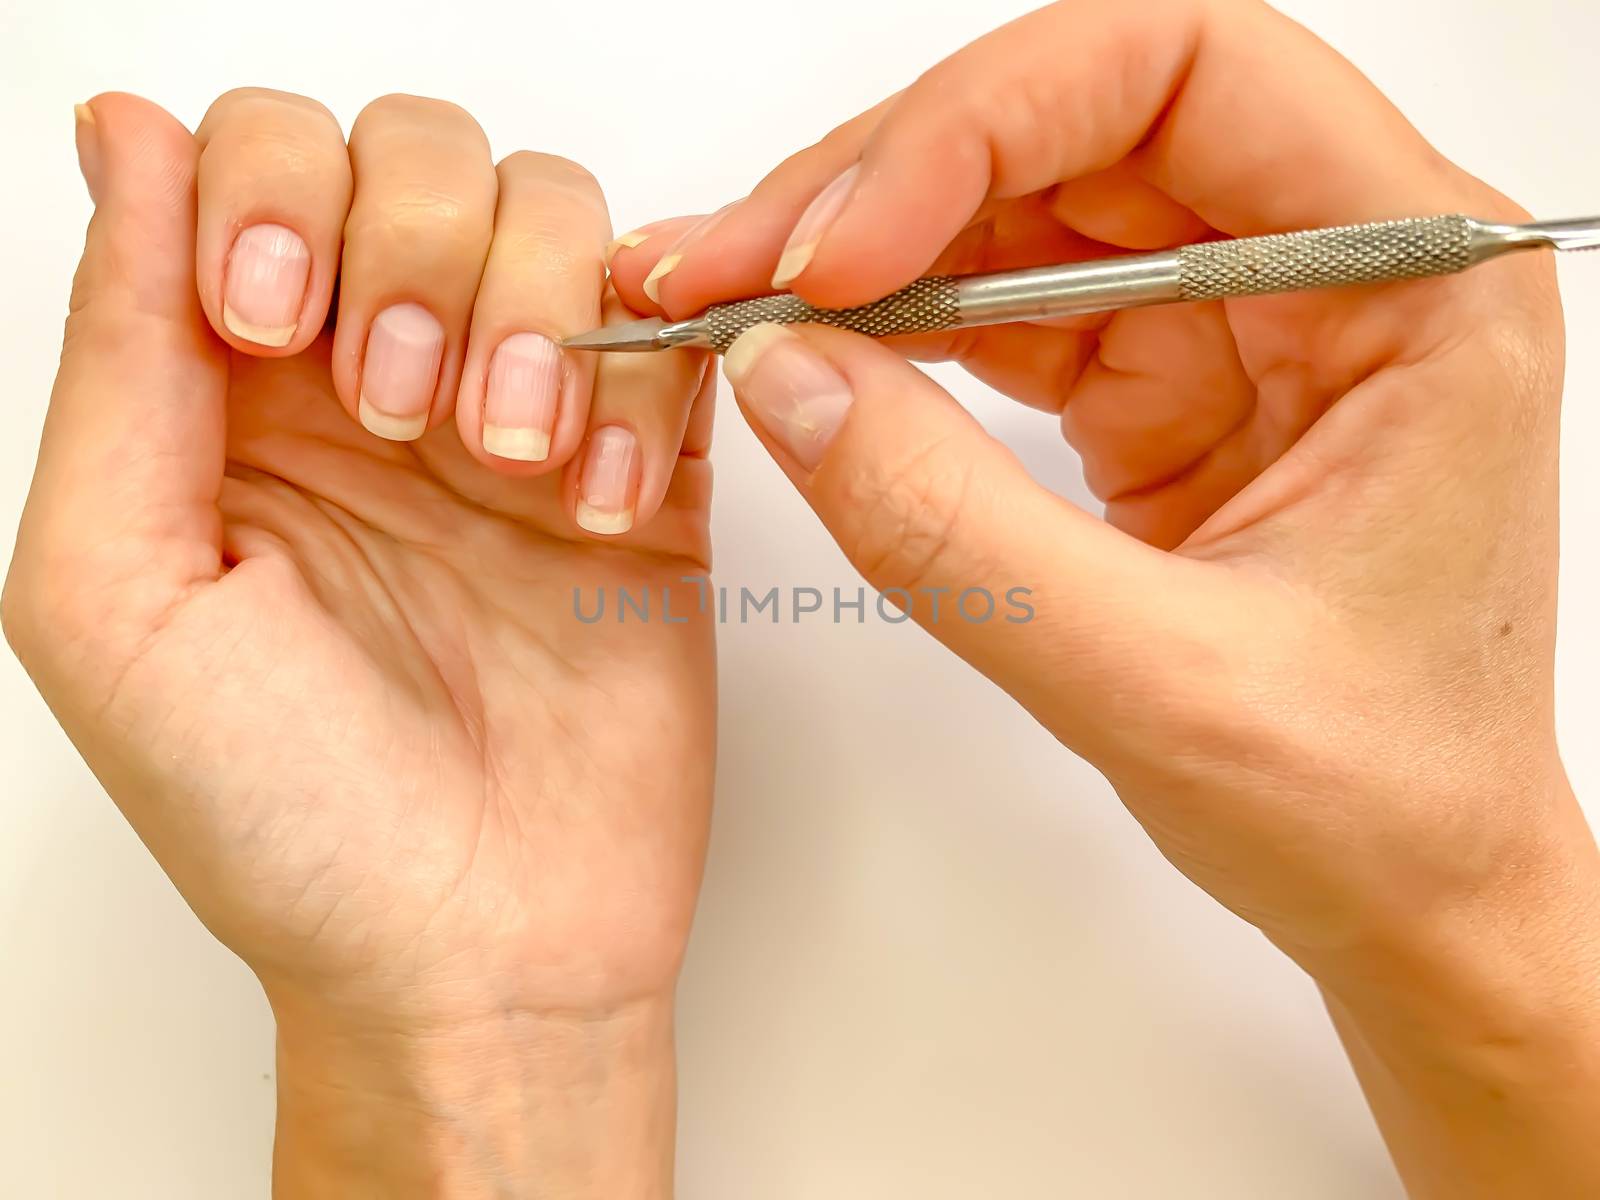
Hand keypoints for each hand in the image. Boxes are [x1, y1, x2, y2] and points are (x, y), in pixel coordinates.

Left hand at [4, 91, 714, 1196]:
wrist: (480, 957)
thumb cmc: (286, 820)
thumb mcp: (118, 595)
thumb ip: (117, 356)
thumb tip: (128, 136)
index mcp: (228, 397)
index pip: (252, 155)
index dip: (273, 192)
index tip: (274, 325)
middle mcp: (376, 380)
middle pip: (417, 150)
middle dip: (414, 248)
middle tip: (400, 408)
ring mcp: (520, 415)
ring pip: (558, 212)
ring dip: (534, 311)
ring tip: (511, 462)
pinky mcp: (645, 467)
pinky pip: (673, 331)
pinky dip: (640, 387)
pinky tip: (593, 506)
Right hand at [609, 0, 1599, 1192]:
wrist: (1402, 891)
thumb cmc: (1371, 801)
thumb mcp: (1158, 680)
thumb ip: (952, 528)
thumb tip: (780, 375)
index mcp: (1413, 286)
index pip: (1191, 77)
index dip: (995, 120)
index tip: (851, 243)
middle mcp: (1326, 265)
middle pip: (1077, 124)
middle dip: (887, 181)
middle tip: (732, 269)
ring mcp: (1232, 318)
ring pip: (1021, 202)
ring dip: (865, 243)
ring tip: (729, 300)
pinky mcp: (1156, 381)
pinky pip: (1003, 303)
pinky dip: (891, 321)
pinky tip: (805, 348)